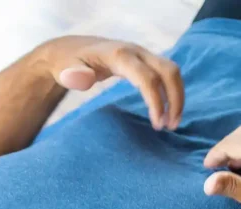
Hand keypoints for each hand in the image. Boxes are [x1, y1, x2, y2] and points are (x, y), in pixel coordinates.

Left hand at [40, 36, 183, 130]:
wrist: (70, 50)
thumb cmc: (67, 63)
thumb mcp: (64, 69)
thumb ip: (73, 75)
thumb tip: (84, 80)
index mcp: (120, 55)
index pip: (147, 77)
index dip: (156, 101)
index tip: (157, 124)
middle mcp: (136, 52)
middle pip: (169, 71)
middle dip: (175, 98)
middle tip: (171, 126)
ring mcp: (142, 55)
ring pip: (171, 71)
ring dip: (176, 96)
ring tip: (171, 124)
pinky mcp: (144, 61)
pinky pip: (165, 74)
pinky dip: (171, 92)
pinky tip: (165, 112)